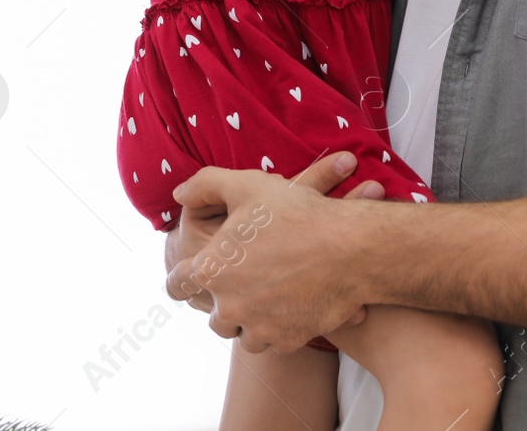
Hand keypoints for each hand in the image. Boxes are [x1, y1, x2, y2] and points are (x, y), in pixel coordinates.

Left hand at [164, 152, 386, 352]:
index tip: (187, 277)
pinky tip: (285, 308)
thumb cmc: (297, 214)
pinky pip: (271, 342)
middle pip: (213, 316)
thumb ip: (205, 185)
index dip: (180, 278)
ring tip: (261, 299)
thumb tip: (180, 193)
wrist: (350, 249)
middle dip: (222, 301)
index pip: (176, 285)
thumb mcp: (246, 184)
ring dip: (247, 320)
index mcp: (211, 270)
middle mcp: (229, 305)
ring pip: (240, 333)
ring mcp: (258, 327)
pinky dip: (275, 329)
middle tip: (239, 284)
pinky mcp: (287, 340)